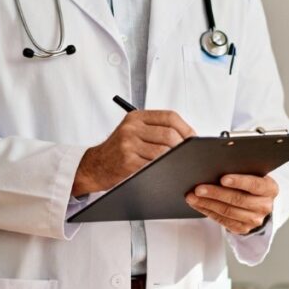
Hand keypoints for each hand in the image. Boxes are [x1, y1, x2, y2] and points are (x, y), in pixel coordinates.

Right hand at [72, 110, 194, 195]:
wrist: (94, 166)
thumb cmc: (119, 150)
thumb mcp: (133, 131)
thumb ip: (155, 130)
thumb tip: (188, 138)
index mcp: (136, 117)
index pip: (170, 117)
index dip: (186, 128)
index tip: (194, 139)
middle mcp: (131, 127)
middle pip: (170, 134)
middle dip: (183, 147)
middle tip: (189, 156)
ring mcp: (128, 144)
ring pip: (164, 151)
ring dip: (175, 160)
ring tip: (179, 164)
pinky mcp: (127, 161)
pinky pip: (154, 165)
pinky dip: (164, 169)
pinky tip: (167, 171)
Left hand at [186, 174, 278, 234]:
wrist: (256, 201)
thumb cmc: (250, 182)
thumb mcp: (251, 173)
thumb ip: (240, 168)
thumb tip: (217, 163)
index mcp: (270, 188)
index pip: (255, 184)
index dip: (238, 181)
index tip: (222, 178)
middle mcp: (265, 206)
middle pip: (238, 199)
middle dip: (216, 193)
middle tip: (199, 188)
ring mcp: (255, 220)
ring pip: (228, 212)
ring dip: (207, 203)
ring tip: (193, 196)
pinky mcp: (244, 229)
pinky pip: (223, 221)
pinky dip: (208, 211)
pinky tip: (198, 204)